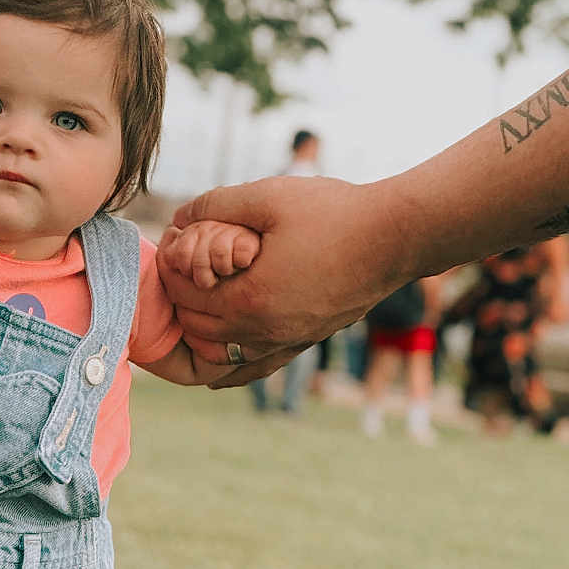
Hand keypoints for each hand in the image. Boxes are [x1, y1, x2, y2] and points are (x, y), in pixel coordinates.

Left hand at [161, 176, 406, 383]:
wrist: (397, 236)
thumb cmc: (334, 212)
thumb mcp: (267, 196)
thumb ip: (215, 205)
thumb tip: (178, 219)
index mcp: (248, 300)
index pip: (184, 296)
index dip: (170, 270)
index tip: (173, 245)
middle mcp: (264, 332)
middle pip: (197, 327)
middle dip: (182, 298)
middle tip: (181, 268)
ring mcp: (287, 341)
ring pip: (222, 353)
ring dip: (202, 330)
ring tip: (195, 301)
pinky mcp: (306, 341)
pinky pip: (257, 367)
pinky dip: (232, 367)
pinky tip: (217, 371)